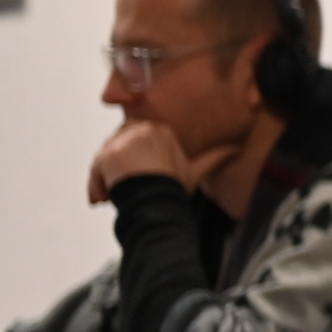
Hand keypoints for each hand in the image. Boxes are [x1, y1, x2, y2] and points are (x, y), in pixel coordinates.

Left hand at [87, 121, 235, 204]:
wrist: (158, 202)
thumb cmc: (174, 187)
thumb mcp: (196, 170)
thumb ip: (215, 157)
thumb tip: (236, 149)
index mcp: (161, 129)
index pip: (137, 136)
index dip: (134, 158)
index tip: (136, 176)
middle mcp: (142, 130)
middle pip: (119, 144)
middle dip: (117, 168)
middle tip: (120, 189)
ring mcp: (123, 141)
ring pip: (105, 157)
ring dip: (105, 178)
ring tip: (111, 197)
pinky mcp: (107, 154)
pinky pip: (95, 168)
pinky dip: (96, 183)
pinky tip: (102, 197)